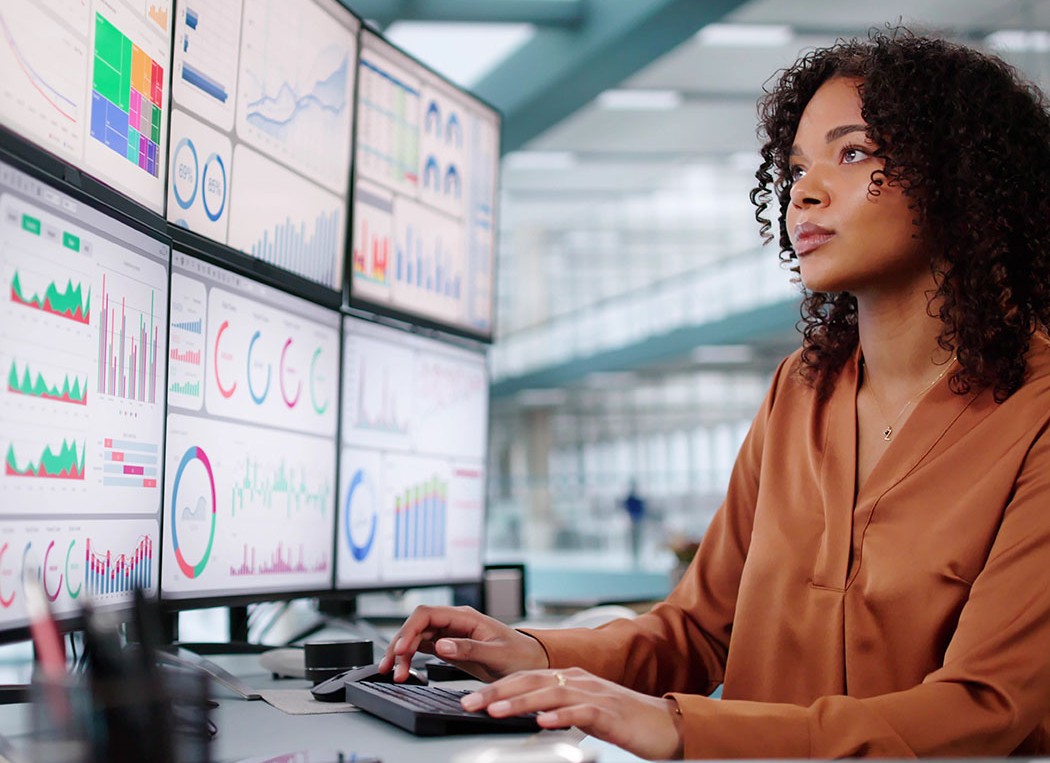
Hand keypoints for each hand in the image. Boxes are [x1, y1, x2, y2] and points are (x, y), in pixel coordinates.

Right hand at [377, 605, 548, 682]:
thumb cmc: (519, 654)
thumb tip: (441, 645)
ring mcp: (449, 634)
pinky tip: (401, 669)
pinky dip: (409, 658)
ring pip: (416, 638)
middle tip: (391, 668)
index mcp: (465, 617)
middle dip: (400, 645)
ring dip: (402, 653)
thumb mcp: (497, 653)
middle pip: (416, 626)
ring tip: (392, 673)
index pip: (427, 614)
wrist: (530, 661)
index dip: (410, 629)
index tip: (401, 649)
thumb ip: (469, 648)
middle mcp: (454, 622)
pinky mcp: (448, 647)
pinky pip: (422, 648)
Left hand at [461, 667, 684, 760]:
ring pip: (550, 693)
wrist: (665, 725)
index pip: (526, 677)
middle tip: (470, 702)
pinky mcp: (610, 714)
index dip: (497, 685)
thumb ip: (557, 706)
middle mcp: (579, 681)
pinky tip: (542, 722)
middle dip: (497, 691)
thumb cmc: (625, 720)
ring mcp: (595, 695)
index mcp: (571, 677)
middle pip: (531, 680)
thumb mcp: (584, 709)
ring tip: (495, 710)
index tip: (470, 697)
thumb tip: (527, 713)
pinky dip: (560, 716)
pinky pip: (581, 713)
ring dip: (520, 702)